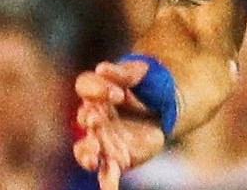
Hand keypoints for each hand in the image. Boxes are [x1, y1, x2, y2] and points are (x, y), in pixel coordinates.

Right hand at [73, 59, 168, 188]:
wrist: (163, 106)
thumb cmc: (146, 85)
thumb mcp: (140, 73)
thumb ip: (123, 73)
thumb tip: (102, 68)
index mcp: (97, 93)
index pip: (85, 87)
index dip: (97, 89)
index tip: (118, 93)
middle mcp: (95, 118)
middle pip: (83, 120)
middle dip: (89, 120)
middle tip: (97, 119)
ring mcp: (103, 140)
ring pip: (87, 150)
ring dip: (87, 153)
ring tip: (93, 156)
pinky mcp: (117, 159)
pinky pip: (108, 174)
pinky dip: (107, 183)